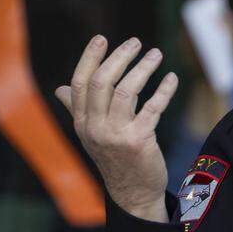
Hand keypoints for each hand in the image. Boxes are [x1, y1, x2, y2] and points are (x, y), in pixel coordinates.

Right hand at [55, 35, 178, 220]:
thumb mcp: (90, 135)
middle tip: (136, 42)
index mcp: (81, 122)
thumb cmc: (114, 158)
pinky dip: (164, 90)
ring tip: (156, 54)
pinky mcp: (139, 142)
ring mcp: (115, 135)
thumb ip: (77, 110)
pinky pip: (153, 108)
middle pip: (101, 82)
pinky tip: (172, 79)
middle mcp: (94, 127)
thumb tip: (60, 88)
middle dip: (119, 57)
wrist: (132, 193)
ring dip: (144, 68)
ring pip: (127, 90)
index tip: (102, 39)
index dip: (90, 57)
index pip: (80, 82)